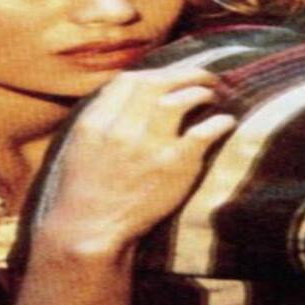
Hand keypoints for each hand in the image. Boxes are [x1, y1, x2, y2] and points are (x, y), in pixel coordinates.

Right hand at [35, 66, 234, 255]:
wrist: (90, 230)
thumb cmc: (83, 192)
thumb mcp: (78, 146)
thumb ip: (101, 118)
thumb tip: (127, 94)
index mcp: (97, 121)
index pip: (130, 81)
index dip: (156, 73)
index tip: (171, 78)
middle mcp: (123, 128)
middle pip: (159, 84)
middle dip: (186, 74)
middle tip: (205, 77)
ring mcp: (149, 145)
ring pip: (182, 100)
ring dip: (202, 92)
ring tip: (213, 96)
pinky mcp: (174, 166)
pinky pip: (203, 132)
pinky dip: (219, 123)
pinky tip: (226, 122)